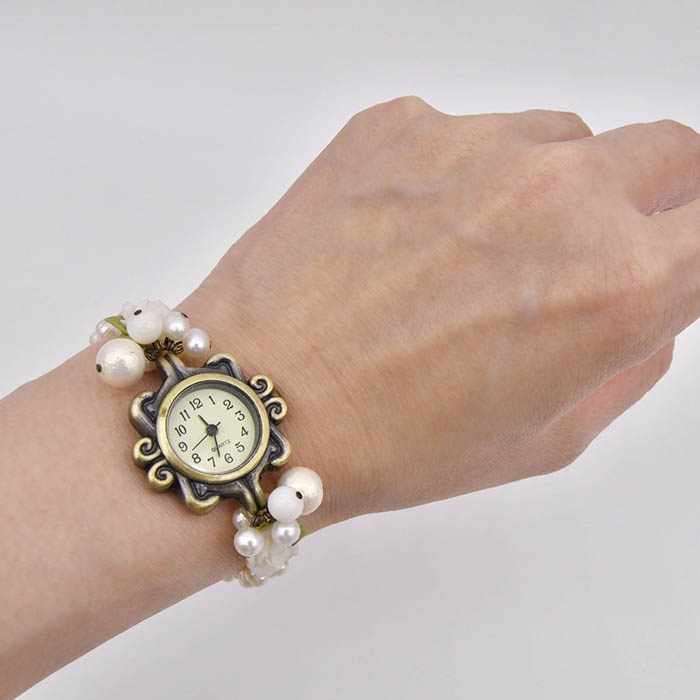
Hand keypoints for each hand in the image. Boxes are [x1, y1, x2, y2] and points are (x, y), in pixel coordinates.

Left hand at [182, 97, 698, 531]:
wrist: (264, 400)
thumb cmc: (392, 440)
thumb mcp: (546, 436)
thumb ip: (626, 359)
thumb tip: (651, 303)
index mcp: (615, 284)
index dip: (696, 240)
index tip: (679, 248)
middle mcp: (557, 196)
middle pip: (665, 152)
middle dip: (654, 194)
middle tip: (606, 236)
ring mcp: (473, 145)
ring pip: (560, 139)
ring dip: (547, 187)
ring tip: (475, 257)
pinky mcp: (398, 124)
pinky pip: (466, 135)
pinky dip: (460, 176)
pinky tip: (410, 237)